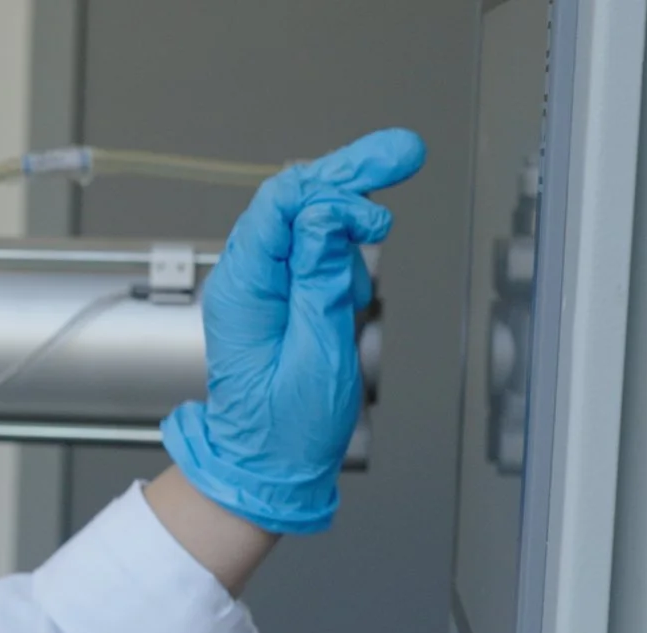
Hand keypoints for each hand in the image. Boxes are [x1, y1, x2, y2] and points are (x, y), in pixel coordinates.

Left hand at [161, 129, 427, 534]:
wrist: (268, 466)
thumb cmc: (286, 428)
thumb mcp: (315, 356)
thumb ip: (319, 282)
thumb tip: (323, 218)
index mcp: (241, 291)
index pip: (279, 206)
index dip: (334, 184)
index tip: (384, 184)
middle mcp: (245, 279)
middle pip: (294, 198)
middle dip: (350, 173)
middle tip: (404, 151)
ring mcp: (261, 284)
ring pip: (305, 219)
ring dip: (349, 217)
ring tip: (372, 250)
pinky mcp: (281, 294)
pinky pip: (313, 250)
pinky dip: (344, 251)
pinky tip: (356, 285)